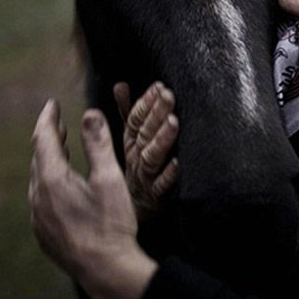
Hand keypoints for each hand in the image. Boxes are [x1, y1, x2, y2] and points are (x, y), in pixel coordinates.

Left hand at [29, 99, 155, 298]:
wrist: (106, 270)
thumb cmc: (111, 224)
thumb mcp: (109, 178)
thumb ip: (98, 143)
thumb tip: (90, 113)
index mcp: (52, 180)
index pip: (44, 139)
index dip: (48, 118)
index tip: (52, 104)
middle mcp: (38, 198)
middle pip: (38, 158)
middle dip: (49, 138)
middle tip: (58, 123)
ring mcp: (39, 218)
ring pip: (38, 180)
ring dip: (49, 160)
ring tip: (61, 149)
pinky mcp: (44, 233)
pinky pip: (41, 199)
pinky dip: (49, 182)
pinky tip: (63, 186)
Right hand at [114, 82, 179, 221]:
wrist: (131, 213)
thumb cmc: (134, 170)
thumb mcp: (129, 140)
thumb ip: (128, 112)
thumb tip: (120, 85)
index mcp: (131, 144)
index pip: (135, 120)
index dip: (146, 103)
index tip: (158, 86)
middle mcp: (136, 158)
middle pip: (145, 134)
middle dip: (156, 113)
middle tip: (168, 95)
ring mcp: (145, 177)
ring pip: (152, 156)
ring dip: (162, 139)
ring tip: (173, 122)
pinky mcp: (156, 197)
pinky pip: (162, 186)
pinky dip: (169, 175)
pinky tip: (178, 163)